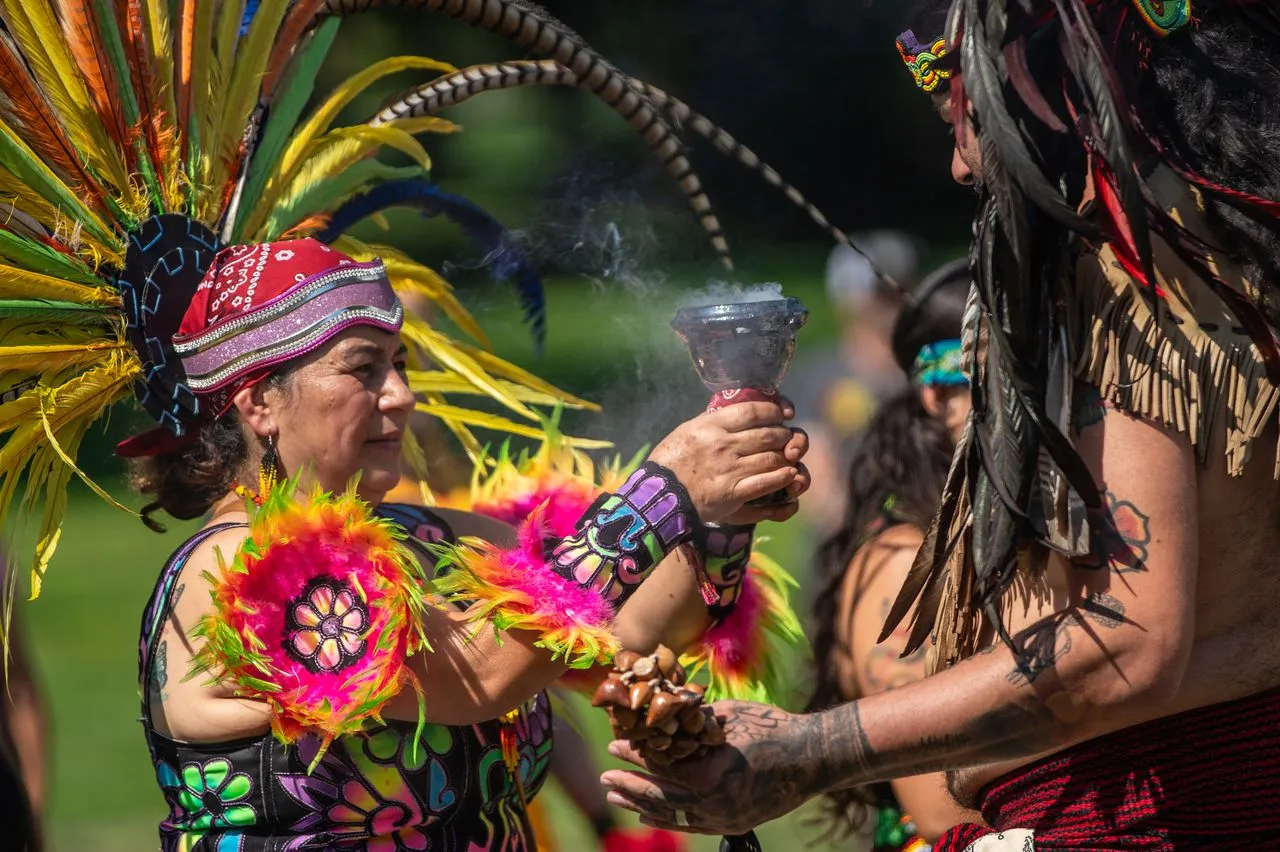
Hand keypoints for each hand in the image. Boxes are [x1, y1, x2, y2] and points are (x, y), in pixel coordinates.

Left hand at [599, 701, 822, 834]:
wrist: (813, 758)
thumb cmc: (773, 728)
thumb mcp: (729, 716)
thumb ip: (695, 721)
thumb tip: (664, 716)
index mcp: (710, 773)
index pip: (661, 766)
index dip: (635, 756)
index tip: (614, 745)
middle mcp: (713, 802)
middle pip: (660, 796)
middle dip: (630, 785)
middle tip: (605, 777)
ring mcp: (724, 818)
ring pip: (673, 814)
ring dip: (643, 804)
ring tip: (617, 796)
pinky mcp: (732, 824)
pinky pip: (692, 824)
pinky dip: (668, 817)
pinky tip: (649, 813)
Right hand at [648, 404, 801, 523]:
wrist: (659, 495)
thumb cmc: (672, 460)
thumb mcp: (688, 430)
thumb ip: (715, 420)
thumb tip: (741, 411)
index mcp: (711, 425)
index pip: (753, 411)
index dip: (775, 410)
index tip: (783, 413)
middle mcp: (722, 445)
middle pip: (768, 434)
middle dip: (784, 435)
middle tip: (787, 437)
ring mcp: (729, 470)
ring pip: (772, 458)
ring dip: (786, 456)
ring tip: (789, 456)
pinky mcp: (733, 493)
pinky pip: (766, 482)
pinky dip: (783, 477)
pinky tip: (789, 474)